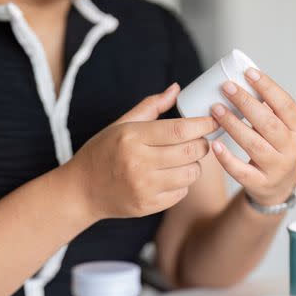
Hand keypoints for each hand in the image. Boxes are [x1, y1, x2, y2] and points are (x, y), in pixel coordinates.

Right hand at [68, 84, 219, 218]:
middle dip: (203, 144)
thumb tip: (176, 89)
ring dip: (195, 165)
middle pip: (191, 151)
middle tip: (200, 140)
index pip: (180, 129)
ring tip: (183, 159)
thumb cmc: (102, 153)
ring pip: (191, 173)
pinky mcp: (148, 205)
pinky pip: (182, 192)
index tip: (213, 120)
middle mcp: (138, 162)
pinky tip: (170, 177)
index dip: (203, 124)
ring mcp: (144, 187)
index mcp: (132, 137)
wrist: (81, 190)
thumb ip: (150, 107)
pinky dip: (182, 183)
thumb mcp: (120, 125)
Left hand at [210, 69, 295, 205]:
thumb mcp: (282, 128)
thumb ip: (268, 108)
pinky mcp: (260, 183)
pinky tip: (215, 144)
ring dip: (233, 125)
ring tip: (216, 109)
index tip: (248, 72)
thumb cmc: (277, 147)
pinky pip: (241, 171)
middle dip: (245, 103)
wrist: (280, 186)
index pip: (285, 104)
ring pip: (253, 144)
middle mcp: (292, 149)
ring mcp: (277, 167)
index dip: (268, 87)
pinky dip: (227, 158)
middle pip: (268, 123)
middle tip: (226, 87)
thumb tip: (242, 80)